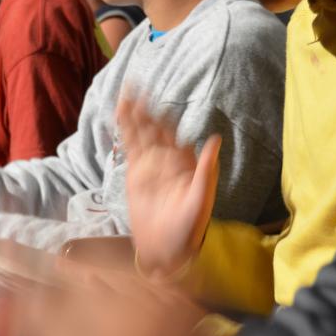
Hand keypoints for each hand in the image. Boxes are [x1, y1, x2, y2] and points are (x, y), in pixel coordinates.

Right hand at [119, 95, 220, 277]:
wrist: (167, 250)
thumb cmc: (189, 229)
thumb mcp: (201, 200)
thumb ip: (207, 170)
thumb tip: (215, 139)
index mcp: (186, 162)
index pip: (173, 131)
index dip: (164, 114)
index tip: (156, 98)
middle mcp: (169, 159)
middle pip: (155, 126)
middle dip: (145, 106)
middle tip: (134, 84)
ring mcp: (151, 165)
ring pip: (141, 133)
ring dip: (133, 114)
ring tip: (124, 93)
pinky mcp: (136, 174)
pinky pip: (130, 148)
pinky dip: (125, 131)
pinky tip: (119, 114)